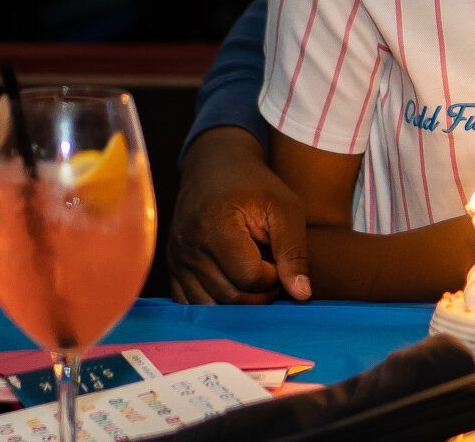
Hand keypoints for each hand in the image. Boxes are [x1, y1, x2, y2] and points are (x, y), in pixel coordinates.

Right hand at [168, 127, 311, 304]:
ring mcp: (177, 260)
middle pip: (230, 297)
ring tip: (252, 275)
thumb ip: (294, 251)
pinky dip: (215, 303)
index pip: (249, 278)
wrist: (214, 167)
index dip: (272, 276)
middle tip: (270, 269)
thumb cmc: (254, 185)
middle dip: (259, 293)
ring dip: (239, 301)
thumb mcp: (284, 208)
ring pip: (210, 307)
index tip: (277, 257)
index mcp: (215, 227)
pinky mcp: (172, 268)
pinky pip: (190, 304)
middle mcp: (189, 247)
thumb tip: (302, 294)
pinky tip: (231, 283)